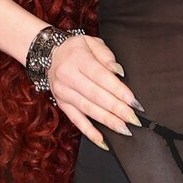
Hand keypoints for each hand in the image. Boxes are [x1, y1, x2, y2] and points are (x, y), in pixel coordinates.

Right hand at [47, 33, 144, 149]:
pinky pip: (76, 120)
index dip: (118, 91)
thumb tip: (118, 72)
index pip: (101, 77)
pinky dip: (89, 132)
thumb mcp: (91, 42)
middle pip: (96, 96)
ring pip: (88, 110)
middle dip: (117, 109)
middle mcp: (69, 77)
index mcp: (78, 59)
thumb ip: (106, 56)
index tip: (133, 101)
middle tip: (133, 119)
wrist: (48, 54)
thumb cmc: (75, 48)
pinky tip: (102, 140)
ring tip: (124, 129)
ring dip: (107, 121)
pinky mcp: (61, 104)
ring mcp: (64, 92)